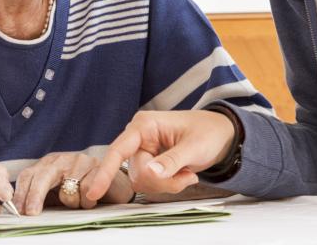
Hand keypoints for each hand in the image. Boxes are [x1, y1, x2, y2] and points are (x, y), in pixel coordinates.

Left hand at [13, 152, 134, 214]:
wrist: (113, 183)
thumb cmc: (81, 191)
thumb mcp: (56, 193)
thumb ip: (40, 197)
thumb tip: (21, 211)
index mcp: (47, 164)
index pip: (28, 175)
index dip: (21, 193)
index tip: (19, 211)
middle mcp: (61, 159)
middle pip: (42, 176)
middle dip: (35, 196)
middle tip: (32, 213)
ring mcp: (80, 160)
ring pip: (67, 189)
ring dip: (72, 202)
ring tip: (79, 202)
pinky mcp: (97, 166)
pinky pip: (86, 191)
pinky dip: (87, 201)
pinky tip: (92, 198)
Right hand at [86, 109, 236, 200]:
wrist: (222, 134)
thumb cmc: (209, 132)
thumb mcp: (194, 147)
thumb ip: (171, 161)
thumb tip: (149, 173)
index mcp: (144, 125)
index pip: (118, 150)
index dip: (105, 172)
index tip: (94, 192)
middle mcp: (139, 138)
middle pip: (135, 173)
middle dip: (161, 181)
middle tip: (186, 177)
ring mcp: (143, 151)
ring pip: (143, 181)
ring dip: (167, 184)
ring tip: (187, 173)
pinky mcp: (149, 162)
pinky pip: (151, 183)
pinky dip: (169, 185)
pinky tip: (184, 174)